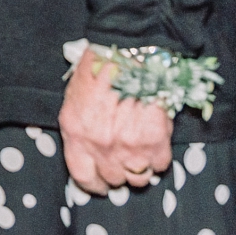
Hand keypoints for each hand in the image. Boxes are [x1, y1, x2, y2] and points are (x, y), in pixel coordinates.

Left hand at [59, 48, 173, 193]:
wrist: (128, 51)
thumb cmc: (99, 69)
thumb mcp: (75, 99)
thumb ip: (81, 128)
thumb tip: (92, 150)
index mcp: (76, 132)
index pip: (83, 176)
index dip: (94, 183)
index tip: (101, 182)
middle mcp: (100, 145)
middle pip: (113, 178)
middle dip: (119, 170)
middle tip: (124, 156)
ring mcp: (128, 146)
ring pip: (138, 177)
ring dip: (140, 166)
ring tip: (140, 148)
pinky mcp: (155, 141)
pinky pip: (160, 164)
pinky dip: (159, 157)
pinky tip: (155, 139)